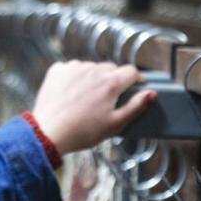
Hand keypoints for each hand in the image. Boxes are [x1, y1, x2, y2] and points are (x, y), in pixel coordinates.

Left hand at [32, 61, 156, 154]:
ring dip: (93, 78)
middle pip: (111, 69)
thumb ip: (136, 107)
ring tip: (87, 99)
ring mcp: (74, 68)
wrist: (48, 132)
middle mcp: (93, 70)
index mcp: (111, 82)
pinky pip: (72, 69)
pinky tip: (71, 94)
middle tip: (108, 99)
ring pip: (91, 68)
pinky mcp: (57, 70)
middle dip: (114, 80)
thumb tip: (152, 93)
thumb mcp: (115, 124)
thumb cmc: (83, 132)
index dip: (136, 79)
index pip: (131, 71)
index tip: (136, 86)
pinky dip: (74, 77)